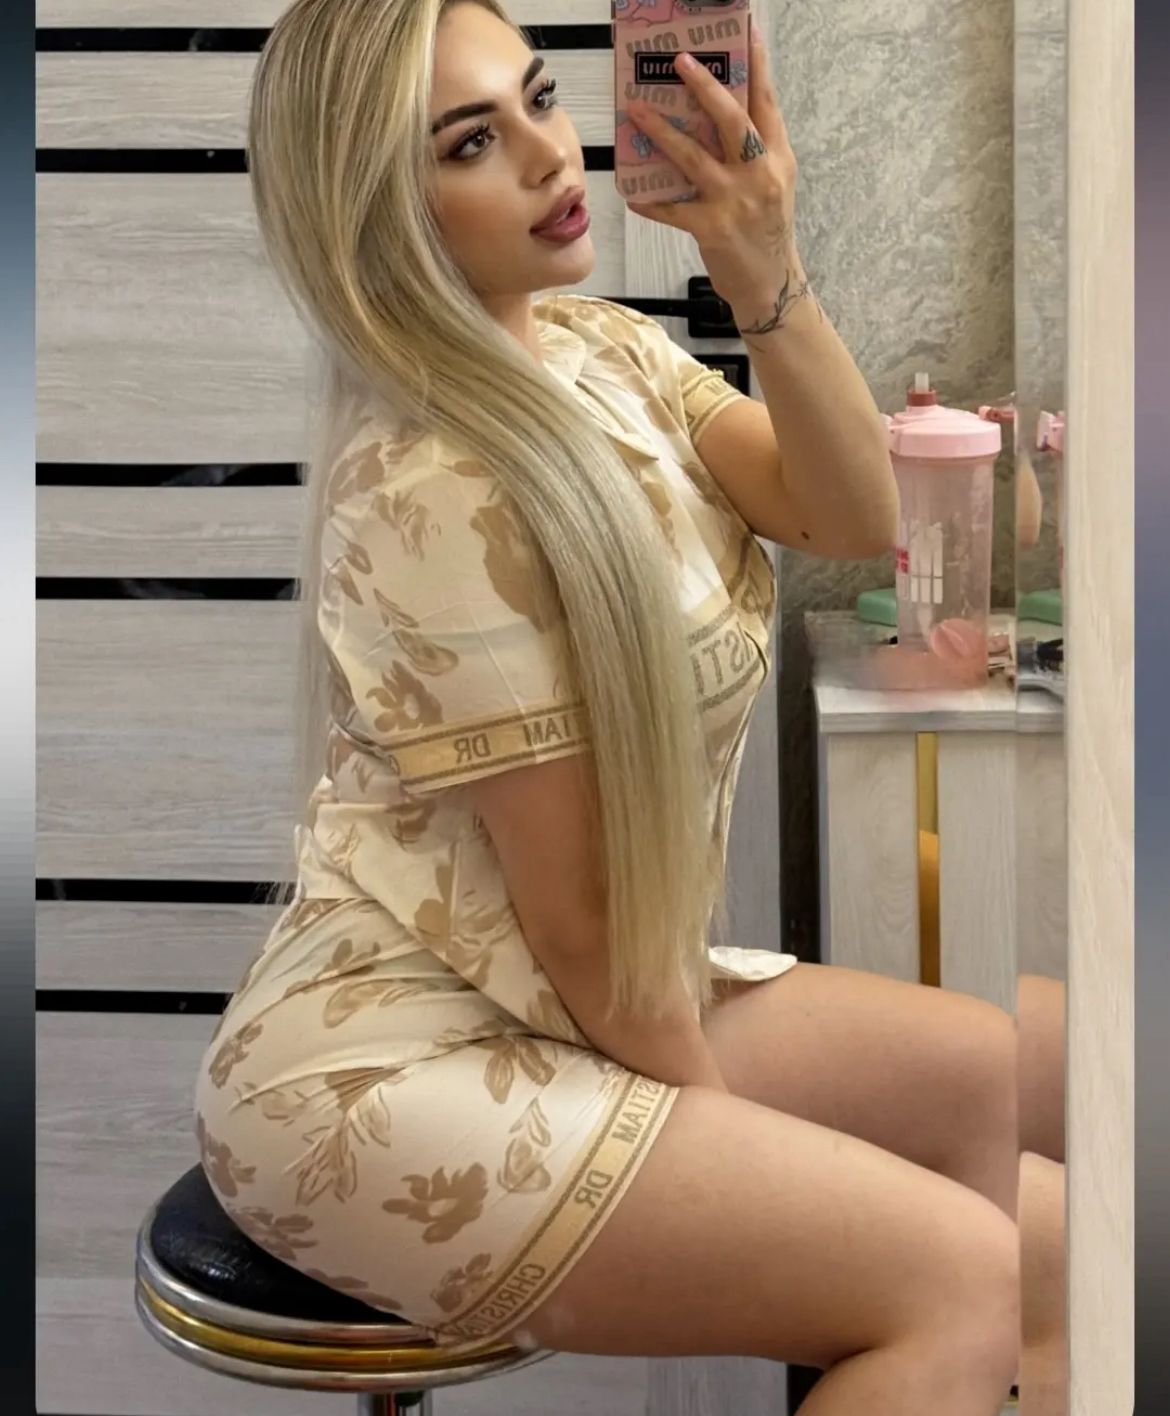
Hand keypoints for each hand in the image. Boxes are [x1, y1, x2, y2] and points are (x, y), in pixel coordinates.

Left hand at [625, 24, 805, 323]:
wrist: (770, 285)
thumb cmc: (766, 232)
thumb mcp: (772, 186)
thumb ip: (752, 153)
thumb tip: (715, 117)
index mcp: (777, 158)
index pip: (767, 103)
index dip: (757, 66)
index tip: (747, 31)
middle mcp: (760, 174)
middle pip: (732, 120)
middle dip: (704, 86)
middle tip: (679, 61)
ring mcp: (735, 201)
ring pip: (693, 157)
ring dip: (661, 132)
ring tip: (636, 111)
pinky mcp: (712, 229)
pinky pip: (672, 209)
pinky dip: (650, 201)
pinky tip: (631, 192)